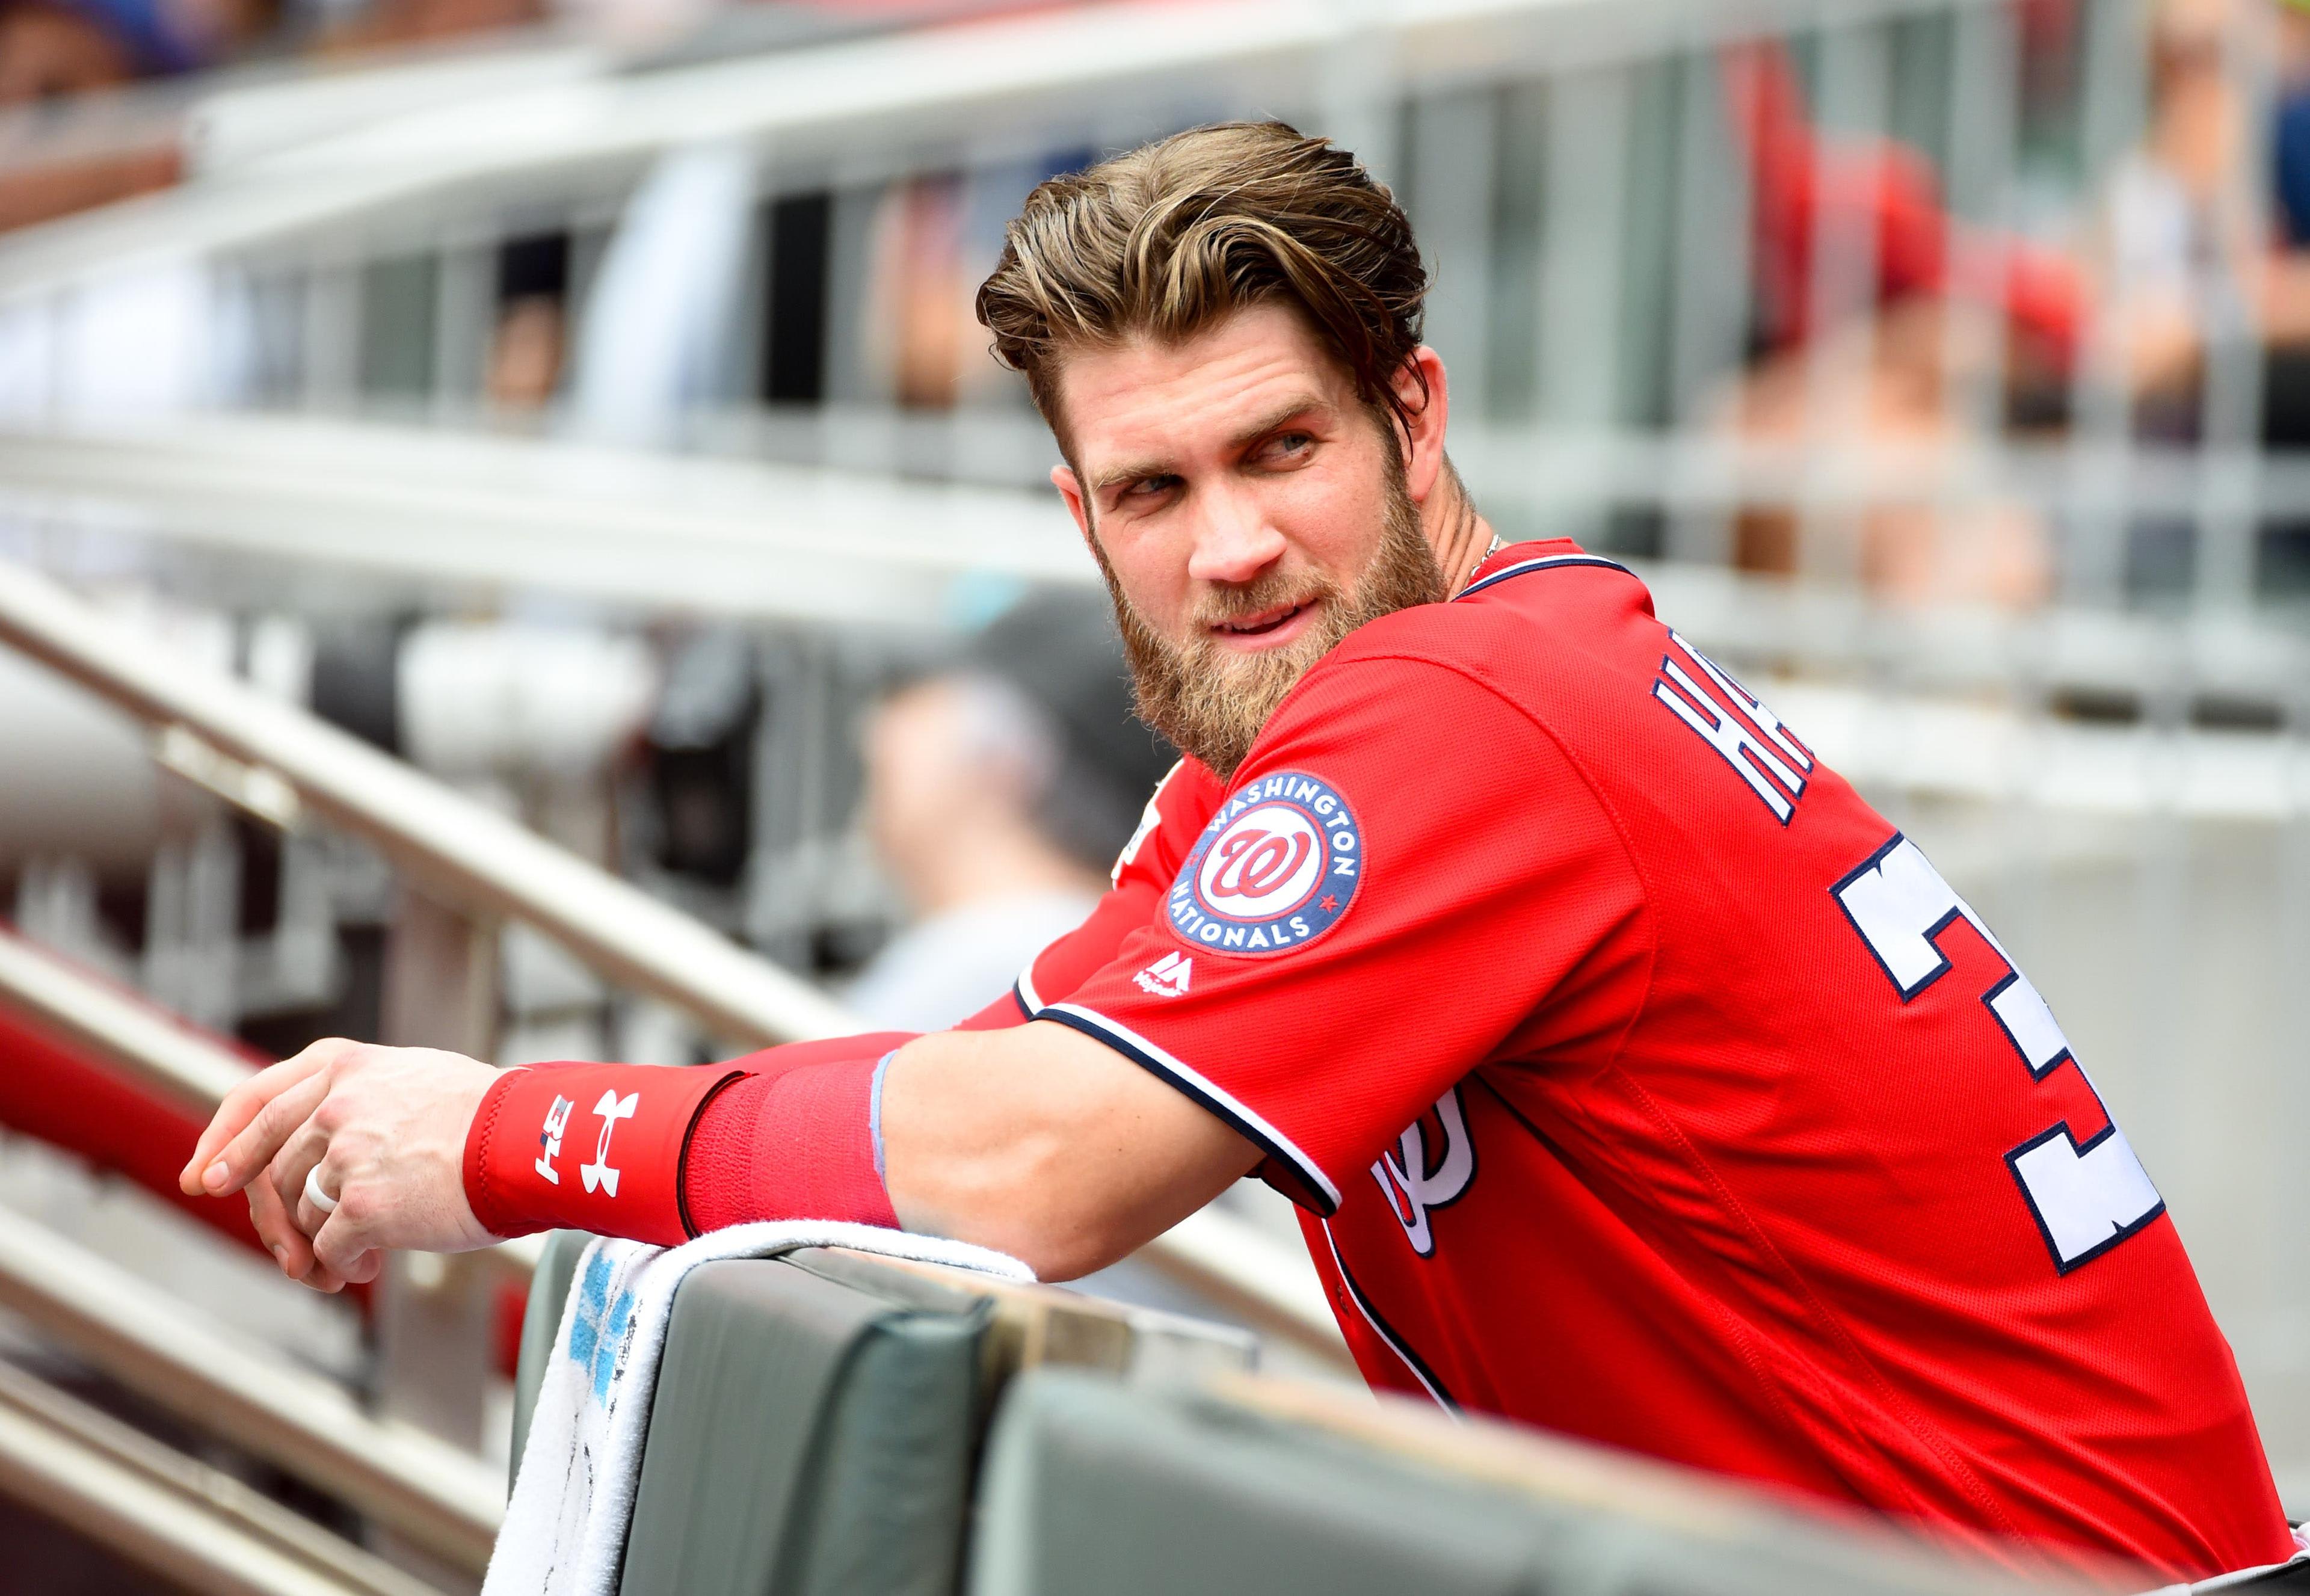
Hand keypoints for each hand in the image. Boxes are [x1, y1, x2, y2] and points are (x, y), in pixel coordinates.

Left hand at [180, 1038, 502, 1290]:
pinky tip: (365, 1268)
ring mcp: (345, 1156)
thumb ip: (359, 1099)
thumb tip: (321, 1154)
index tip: (205, 1177)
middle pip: (269, 1170)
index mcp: (342, 1066)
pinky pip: (326, 1250)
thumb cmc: (489, 1115)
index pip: (253, 1101)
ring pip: (297, 1213)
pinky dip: (337, 1267)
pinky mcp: (363, 1207)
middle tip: (284, 1252)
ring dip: (312, 1246)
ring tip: (347, 1262)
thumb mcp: (414, 1078)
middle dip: (270, 1216)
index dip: (221, 1142)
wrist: (530, 1141)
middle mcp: (333, 1105)